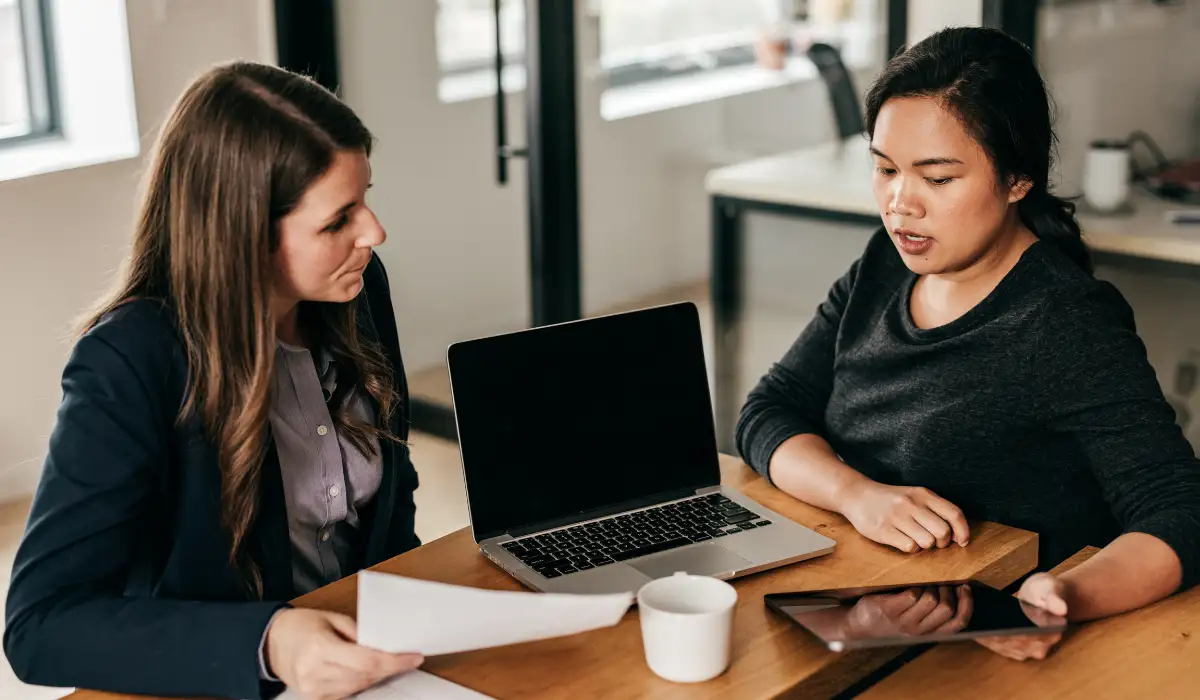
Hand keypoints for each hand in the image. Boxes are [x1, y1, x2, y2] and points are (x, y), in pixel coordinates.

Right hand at [265, 608, 424, 699]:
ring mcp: (314, 689)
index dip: (394, 661)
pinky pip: (348, 693)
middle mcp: (315, 672)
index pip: (367, 661)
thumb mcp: (331, 618)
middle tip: (406, 657)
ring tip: (386, 661)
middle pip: (366, 676)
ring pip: (359, 687)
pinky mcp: (315, 698)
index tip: (413, 657)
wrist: (272, 643)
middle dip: (389, 667)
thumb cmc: (300, 626)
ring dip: (377, 675)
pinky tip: (365, 671)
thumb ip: (358, 632)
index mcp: (319, 648)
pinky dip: (361, 682)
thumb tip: (383, 644)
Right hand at [840, 482, 969, 551]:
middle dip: (943, 542)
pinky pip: (910, 547)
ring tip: (916, 540)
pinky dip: (910, 548)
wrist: (856, 495)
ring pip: (928, 542)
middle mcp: (911, 504)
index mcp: (922, 494)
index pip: (954, 513)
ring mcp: (896, 517)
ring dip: (925, 546)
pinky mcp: (883, 530)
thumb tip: (957, 534)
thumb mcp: (914, 495)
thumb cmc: (890, 499)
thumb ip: (935, 509)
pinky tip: (902, 540)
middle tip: (934, 542)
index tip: (962, 541)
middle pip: (943, 531)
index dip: (963, 531)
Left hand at [842, 584, 973, 638]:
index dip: (967, 604)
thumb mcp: (915, 623)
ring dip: (930, 585)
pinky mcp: (889, 609)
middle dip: (947, 590)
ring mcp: (904, 621)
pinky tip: (909, 584)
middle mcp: (918, 631)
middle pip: (947, 609)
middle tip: (941, 581)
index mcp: (928, 633)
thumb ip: (933, 614)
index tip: (965, 587)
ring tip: (924, 581)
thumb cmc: (891, 620)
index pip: (958, 623)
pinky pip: (911, 594)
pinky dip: (914, 585)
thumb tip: (956, 590)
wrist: (859, 626)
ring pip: (930, 600)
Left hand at [975, 573, 1069, 660]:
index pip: (1025, 639)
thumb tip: (1061, 609)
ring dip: (983, 635)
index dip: (1007, 634)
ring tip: (966, 621)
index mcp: (1049, 635)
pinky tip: (968, 624)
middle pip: (1008, 644)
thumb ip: (1055, 599)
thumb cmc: (1048, 591)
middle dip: (990, 633)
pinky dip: (982, 636)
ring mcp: (1024, 649)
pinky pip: (994, 644)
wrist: (1044, 596)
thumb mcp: (1052, 589)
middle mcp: (1037, 648)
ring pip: (999, 646)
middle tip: (970, 621)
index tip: (990, 628)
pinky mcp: (1012, 646)